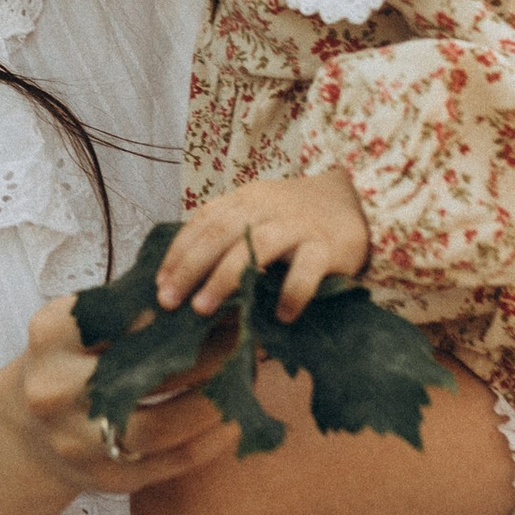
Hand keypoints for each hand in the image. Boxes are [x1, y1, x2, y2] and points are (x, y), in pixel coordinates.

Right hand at [0, 294, 234, 514]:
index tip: (210, 300)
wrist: (28, 434)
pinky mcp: (109, 478)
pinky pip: (173, 460)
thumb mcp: (78, 327)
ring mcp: (78, 442)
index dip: (168, 310)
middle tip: (244, 337)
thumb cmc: (69, 363)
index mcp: (49, 339)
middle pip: (143, 373)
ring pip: (162, 426)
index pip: (115, 317)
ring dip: (214, 402)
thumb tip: (202, 285)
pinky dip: (212, 439)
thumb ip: (126, 308)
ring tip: (246, 377)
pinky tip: (236, 416)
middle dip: (204, 355)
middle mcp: (55, 391)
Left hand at [155, 170, 370, 327]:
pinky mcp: (328, 246)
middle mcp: (267, 208)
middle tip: (170, 302)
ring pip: (256, 246)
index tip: (160, 284)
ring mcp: (298, 226)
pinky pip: (306, 270)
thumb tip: (187, 281)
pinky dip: (291, 293)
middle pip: (221, 233)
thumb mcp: (258, 213)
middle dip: (190, 268)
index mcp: (245, 200)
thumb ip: (229, 236)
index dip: (178, 253)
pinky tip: (280, 317)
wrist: (355, 198)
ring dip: (225, 278)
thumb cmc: (295, 216)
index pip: (203, 222)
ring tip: (204, 309)